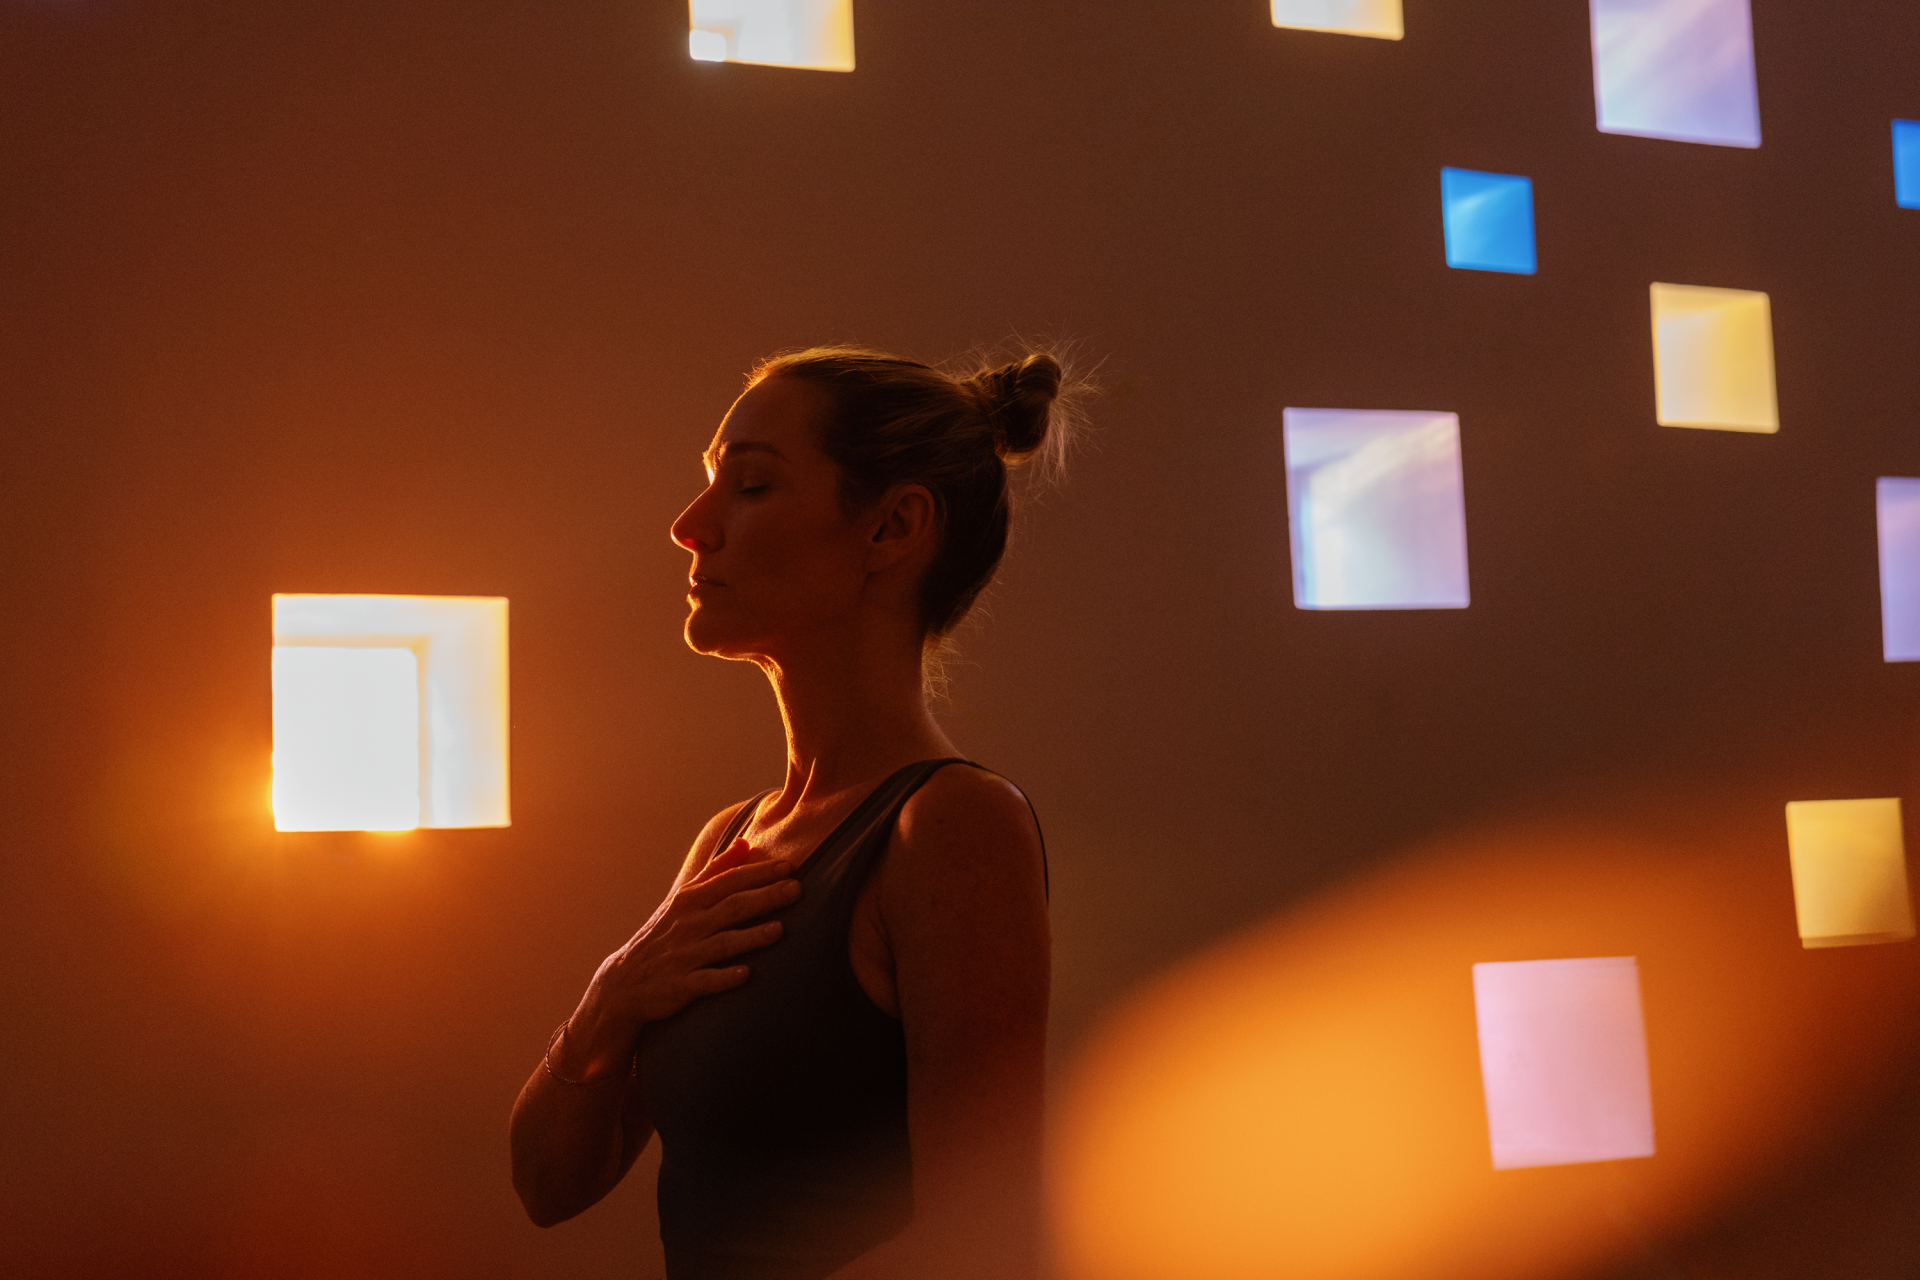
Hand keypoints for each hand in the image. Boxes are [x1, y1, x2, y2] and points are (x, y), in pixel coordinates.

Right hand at [557, 839, 798, 1077]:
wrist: (624, 982)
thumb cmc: (664, 934)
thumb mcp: (684, 898)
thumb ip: (716, 871)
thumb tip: (745, 842)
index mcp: (690, 900)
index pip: (729, 881)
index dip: (759, 873)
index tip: (789, 866)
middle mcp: (688, 924)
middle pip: (731, 907)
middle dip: (764, 897)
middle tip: (796, 890)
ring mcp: (684, 955)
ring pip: (722, 943)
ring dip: (750, 937)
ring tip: (779, 931)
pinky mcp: (680, 985)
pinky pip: (704, 981)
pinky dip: (724, 977)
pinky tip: (746, 974)